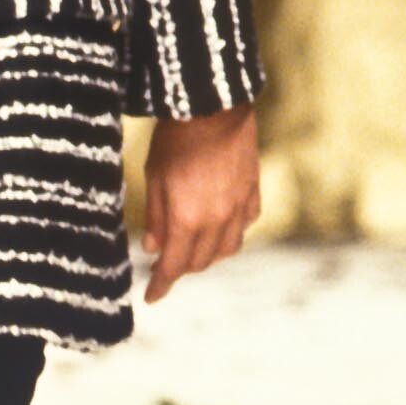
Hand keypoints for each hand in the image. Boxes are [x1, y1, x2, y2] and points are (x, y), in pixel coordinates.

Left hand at [141, 103, 258, 301]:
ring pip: (226, 250)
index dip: (161, 285)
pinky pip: (245, 225)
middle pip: (199, 262)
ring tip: (192, 246)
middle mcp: (216, 221)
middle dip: (180, 267)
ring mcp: (239, 208)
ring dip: (207, 254)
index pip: (173, 266)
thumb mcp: (154, 177)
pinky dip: (231, 233)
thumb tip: (153, 248)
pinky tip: (220, 225)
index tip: (152, 297)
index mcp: (187, 220)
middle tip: (165, 262)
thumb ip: (155, 216)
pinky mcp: (253, 193)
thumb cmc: (176, 139)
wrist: (215, 107)